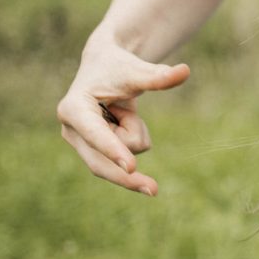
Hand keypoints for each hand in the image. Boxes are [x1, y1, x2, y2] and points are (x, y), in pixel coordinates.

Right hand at [57, 41, 190, 194]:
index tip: (132, 167)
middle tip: (156, 190)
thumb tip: (185, 71)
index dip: (113, 150)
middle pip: (101, 164)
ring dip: (135, 131)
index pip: (96, 133)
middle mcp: (72, 131)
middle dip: (127, 178)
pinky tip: (124, 120)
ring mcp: (82, 144)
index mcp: (73, 109)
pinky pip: (128, 156)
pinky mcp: (95, 152)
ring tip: (125, 108)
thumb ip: (157, 76)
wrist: (105, 70)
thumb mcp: (135, 70)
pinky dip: (136, 135)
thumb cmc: (117, 67)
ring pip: (122, 157)